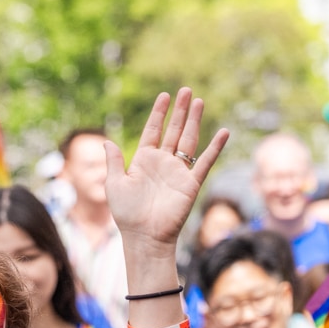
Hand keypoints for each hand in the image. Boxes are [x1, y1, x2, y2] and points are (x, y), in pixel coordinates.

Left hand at [104, 88, 228, 258]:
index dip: (158, 114)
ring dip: (193, 121)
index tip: (164, 96)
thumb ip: (113, 161)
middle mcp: (163, 163)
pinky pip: (205, 162)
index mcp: (144, 161)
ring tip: (198, 101)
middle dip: (179, 111)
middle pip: (173, 131)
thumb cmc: (127, 214)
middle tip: (186, 91)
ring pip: (188, 141)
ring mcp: (178, 172)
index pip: (153, 131)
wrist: (144, 236)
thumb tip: (105, 141)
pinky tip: (223, 133)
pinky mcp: (191, 183)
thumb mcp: (114, 184)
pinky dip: (215, 148)